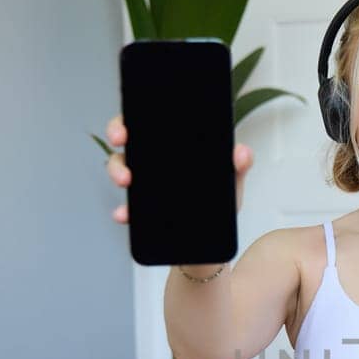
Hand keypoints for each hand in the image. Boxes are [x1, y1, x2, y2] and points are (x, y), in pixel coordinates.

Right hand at [104, 113, 254, 224]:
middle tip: (120, 139)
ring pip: (120, 169)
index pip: (147, 122)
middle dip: (116, 132)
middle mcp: (152, 163)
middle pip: (128, 140)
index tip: (129, 119)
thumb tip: (242, 153)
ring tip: (125, 180)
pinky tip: (124, 214)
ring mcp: (144, 186)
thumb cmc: (218, 204)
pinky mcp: (141, 212)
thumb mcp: (231, 182)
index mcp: (172, 148)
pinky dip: (124, 210)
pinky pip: (127, 207)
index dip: (133, 116)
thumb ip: (238, 166)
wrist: (213, 242)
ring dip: (117, 171)